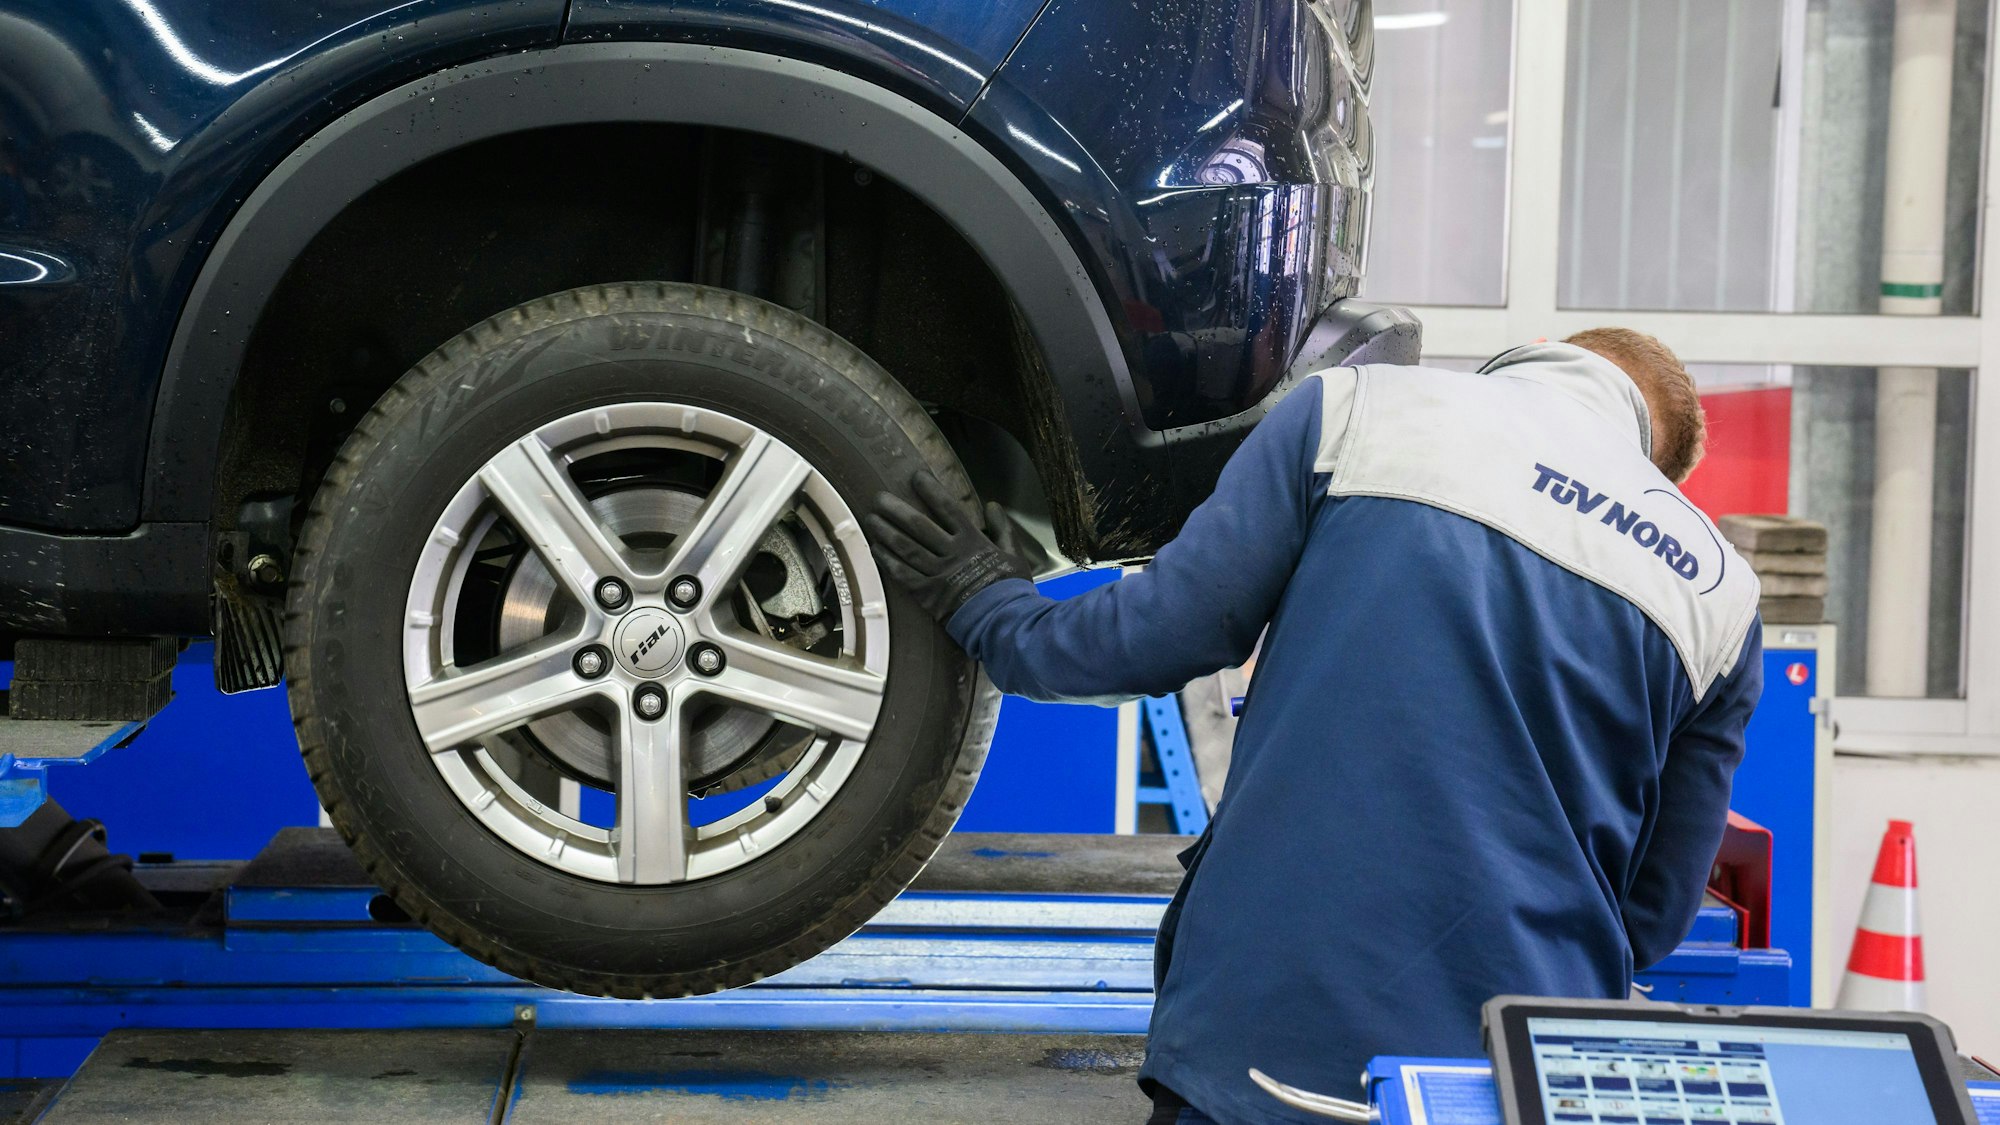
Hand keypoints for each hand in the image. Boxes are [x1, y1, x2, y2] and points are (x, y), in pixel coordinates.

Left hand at [866, 470, 1033, 621]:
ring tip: (871, 518)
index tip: (916, 477)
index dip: (931, 490)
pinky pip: (903, 575)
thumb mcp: (1015, 554)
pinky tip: (875, 549)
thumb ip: (1003, 528)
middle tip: (879, 497)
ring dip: (886, 532)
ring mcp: (937, 574)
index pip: (948, 508)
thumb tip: (993, 505)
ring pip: (906, 548)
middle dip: (897, 509)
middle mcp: (951, 553)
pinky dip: (888, 561)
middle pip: (918, 525)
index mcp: (972, 541)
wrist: (1004, 621)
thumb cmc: (1011, 588)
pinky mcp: (928, 595)